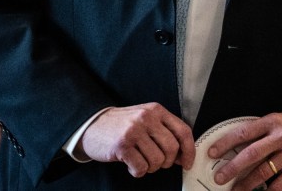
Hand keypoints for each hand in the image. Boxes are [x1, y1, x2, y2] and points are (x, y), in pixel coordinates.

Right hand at [79, 103, 195, 177]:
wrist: (92, 125)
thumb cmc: (122, 125)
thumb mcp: (146, 120)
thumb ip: (165, 132)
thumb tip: (184, 154)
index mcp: (156, 110)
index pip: (183, 131)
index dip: (189, 150)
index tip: (188, 162)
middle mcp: (146, 118)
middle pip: (172, 149)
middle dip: (167, 162)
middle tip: (157, 162)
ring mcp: (134, 130)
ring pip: (157, 161)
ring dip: (150, 167)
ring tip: (140, 160)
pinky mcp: (122, 145)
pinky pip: (141, 168)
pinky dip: (137, 171)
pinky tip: (130, 164)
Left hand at [208, 112, 281, 190]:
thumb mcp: (278, 121)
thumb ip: (259, 132)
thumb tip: (235, 146)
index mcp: (272, 122)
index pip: (244, 132)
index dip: (226, 143)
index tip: (212, 152)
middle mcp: (281, 138)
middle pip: (251, 154)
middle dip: (233, 168)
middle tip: (220, 177)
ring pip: (263, 172)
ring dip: (246, 184)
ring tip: (235, 190)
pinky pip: (280, 184)